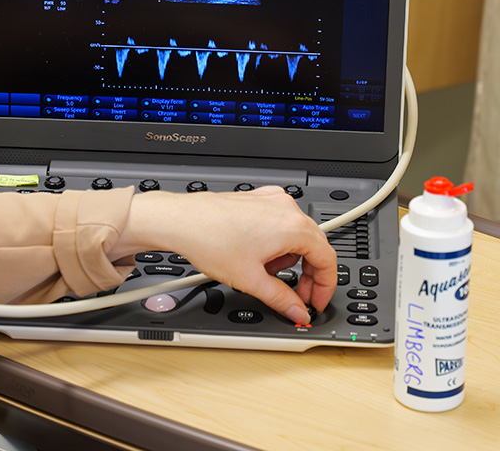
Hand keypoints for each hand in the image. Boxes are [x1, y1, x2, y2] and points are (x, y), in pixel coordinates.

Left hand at [113, 187, 336, 324]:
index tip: (316, 301)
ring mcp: (270, 200)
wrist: (181, 220)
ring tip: (261, 271)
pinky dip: (273, 242)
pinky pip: (277, 223)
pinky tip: (254, 255)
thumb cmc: (209, 240)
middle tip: (296, 295)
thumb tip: (297, 310)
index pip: (328, 259)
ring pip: (294, 235)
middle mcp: (285, 208)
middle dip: (307, 275)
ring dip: (286, 259)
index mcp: (292, 226)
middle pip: (313, 246)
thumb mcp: (251, 280)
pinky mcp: (255, 200)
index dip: (325, 287)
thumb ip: (281, 299)